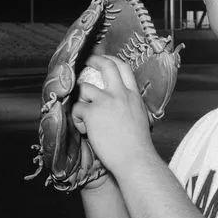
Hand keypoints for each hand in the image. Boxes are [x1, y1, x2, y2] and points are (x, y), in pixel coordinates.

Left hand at [72, 55, 153, 175]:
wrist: (135, 158)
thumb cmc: (138, 144)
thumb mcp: (141, 117)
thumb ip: (131, 106)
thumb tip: (125, 103)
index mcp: (133, 95)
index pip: (124, 68)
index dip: (111, 60)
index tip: (104, 59)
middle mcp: (120, 94)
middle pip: (106, 66)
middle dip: (93, 61)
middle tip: (85, 63)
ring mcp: (106, 102)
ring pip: (84, 87)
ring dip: (80, 98)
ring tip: (83, 113)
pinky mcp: (92, 113)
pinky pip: (77, 109)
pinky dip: (78, 119)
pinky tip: (86, 130)